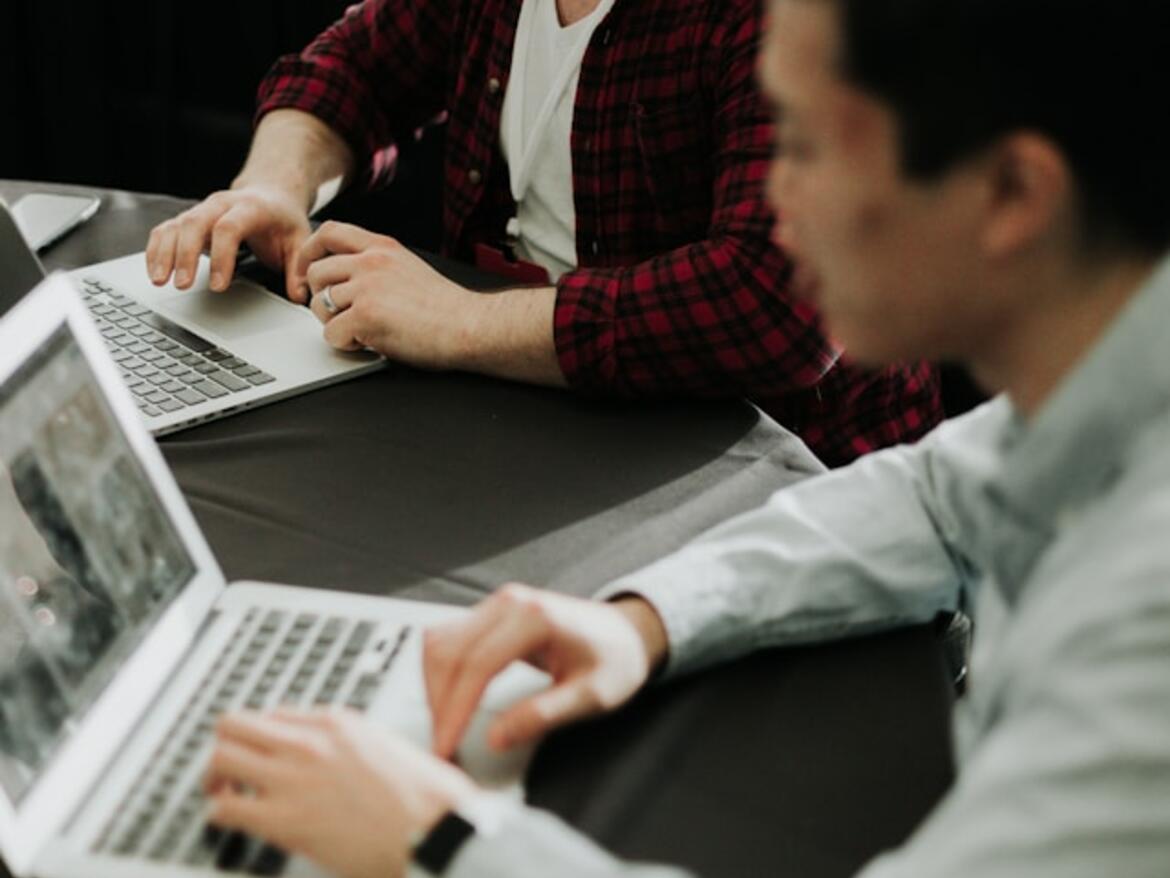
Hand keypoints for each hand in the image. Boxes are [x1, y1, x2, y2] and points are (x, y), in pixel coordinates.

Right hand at [145, 185, 310, 296]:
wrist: (270, 193)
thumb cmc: (282, 219)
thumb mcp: (299, 240)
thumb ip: (299, 268)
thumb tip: (300, 296)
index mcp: (251, 207)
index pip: (229, 228)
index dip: (222, 257)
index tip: (218, 286)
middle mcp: (221, 204)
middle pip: (195, 223)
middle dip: (185, 255)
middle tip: (182, 285)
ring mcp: (202, 209)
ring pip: (175, 225)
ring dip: (164, 253)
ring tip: (160, 281)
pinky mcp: (189, 218)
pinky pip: (166, 229)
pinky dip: (157, 249)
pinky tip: (155, 272)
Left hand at [204, 710, 477, 877]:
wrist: (435, 830)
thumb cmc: (427, 797)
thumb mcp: (391, 746)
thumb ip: (356, 742)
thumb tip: (340, 754)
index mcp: (337, 722)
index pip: (275, 714)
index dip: (263, 737)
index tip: (263, 753)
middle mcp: (308, 742)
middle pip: (234, 724)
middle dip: (226, 746)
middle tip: (228, 769)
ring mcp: (293, 778)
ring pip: (220, 758)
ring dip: (215, 777)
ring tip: (223, 793)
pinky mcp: (284, 819)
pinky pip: (225, 808)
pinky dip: (219, 813)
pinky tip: (231, 821)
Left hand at [295, 221, 483, 368]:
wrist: (470, 327)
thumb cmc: (447, 308)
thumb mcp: (410, 268)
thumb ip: (379, 266)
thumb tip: (349, 280)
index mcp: (383, 248)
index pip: (330, 232)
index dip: (310, 252)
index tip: (309, 272)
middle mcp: (371, 262)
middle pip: (317, 272)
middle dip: (321, 297)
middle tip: (339, 315)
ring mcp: (367, 288)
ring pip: (319, 304)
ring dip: (333, 323)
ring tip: (360, 331)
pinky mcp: (365, 317)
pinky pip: (331, 333)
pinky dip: (345, 344)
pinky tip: (368, 343)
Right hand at [424, 585, 669, 758]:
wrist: (627, 633)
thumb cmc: (615, 660)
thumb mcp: (589, 696)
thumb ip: (542, 716)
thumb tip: (495, 738)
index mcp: (534, 618)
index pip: (477, 665)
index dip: (456, 710)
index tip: (446, 745)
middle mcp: (509, 603)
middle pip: (448, 651)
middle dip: (439, 703)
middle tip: (442, 746)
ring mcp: (497, 604)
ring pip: (440, 642)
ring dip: (435, 687)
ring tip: (444, 728)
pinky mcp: (491, 614)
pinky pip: (451, 639)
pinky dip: (442, 672)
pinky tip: (450, 701)